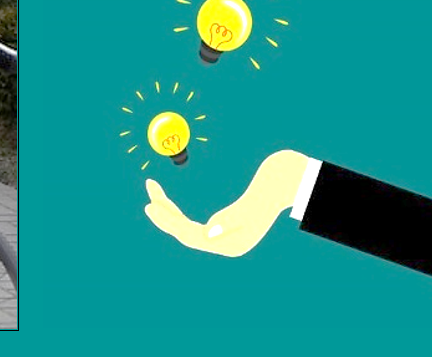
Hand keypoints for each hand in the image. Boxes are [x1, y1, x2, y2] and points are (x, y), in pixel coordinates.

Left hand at [143, 149, 310, 256]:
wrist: (283, 184)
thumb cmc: (269, 193)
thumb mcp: (250, 206)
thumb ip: (230, 219)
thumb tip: (208, 232)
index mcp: (233, 246)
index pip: (193, 237)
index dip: (170, 222)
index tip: (153, 206)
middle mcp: (225, 246)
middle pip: (186, 234)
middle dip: (165, 216)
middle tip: (148, 198)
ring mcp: (222, 239)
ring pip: (186, 229)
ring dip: (168, 213)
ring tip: (151, 195)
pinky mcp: (221, 230)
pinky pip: (191, 224)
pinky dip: (177, 213)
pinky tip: (165, 204)